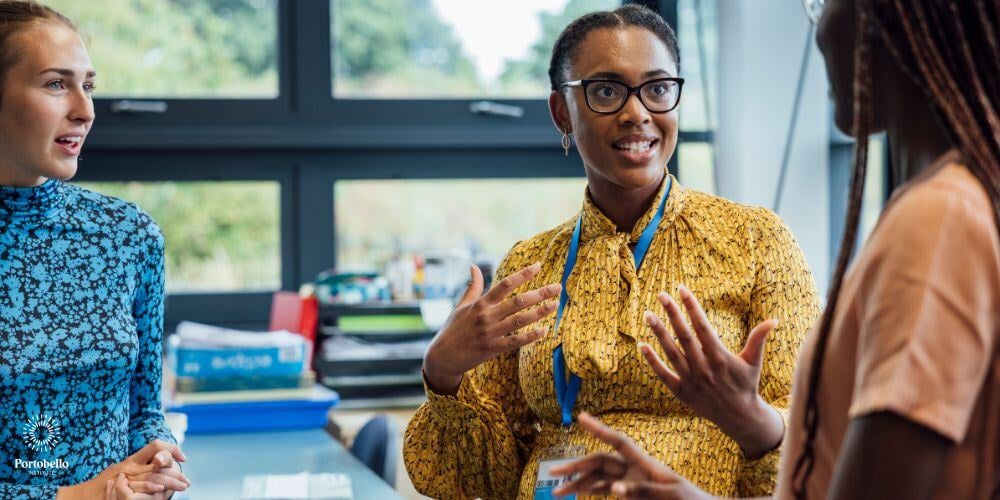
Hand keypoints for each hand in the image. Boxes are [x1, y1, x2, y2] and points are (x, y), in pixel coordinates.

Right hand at [58, 440, 189, 499]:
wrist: (82, 495)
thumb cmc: (103, 486)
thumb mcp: (123, 473)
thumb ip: (139, 469)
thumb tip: (159, 468)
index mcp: (132, 460)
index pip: (156, 445)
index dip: (171, 449)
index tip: (183, 458)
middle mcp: (129, 465)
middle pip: (159, 460)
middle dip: (176, 472)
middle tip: (187, 482)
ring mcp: (124, 475)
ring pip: (153, 473)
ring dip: (170, 481)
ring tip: (182, 486)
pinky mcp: (120, 486)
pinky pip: (138, 485)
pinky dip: (150, 486)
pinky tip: (160, 490)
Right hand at [423, 263, 560, 393]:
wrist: (442, 357)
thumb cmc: (452, 329)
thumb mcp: (461, 306)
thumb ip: (472, 286)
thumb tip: (473, 266)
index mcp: (480, 303)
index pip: (505, 284)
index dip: (523, 274)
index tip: (538, 266)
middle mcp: (486, 316)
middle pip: (518, 301)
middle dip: (540, 293)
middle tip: (557, 287)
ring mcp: (490, 333)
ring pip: (520, 320)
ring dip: (540, 312)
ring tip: (555, 305)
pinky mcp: (492, 349)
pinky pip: (515, 341)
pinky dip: (530, 336)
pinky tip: (544, 330)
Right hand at [551, 412, 714, 498]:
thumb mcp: (669, 496)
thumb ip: (642, 492)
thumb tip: (614, 490)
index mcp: (645, 463)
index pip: (617, 441)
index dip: (599, 429)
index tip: (580, 417)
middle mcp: (634, 469)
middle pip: (599, 462)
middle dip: (576, 466)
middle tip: (553, 472)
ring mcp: (631, 482)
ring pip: (599, 478)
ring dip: (578, 483)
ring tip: (557, 492)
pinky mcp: (632, 495)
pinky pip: (606, 490)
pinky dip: (591, 490)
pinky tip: (578, 493)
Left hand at [640, 285, 782, 456]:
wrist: (739, 417)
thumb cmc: (746, 384)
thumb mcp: (754, 361)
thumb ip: (759, 339)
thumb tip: (774, 320)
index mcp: (720, 356)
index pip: (702, 326)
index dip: (691, 306)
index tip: (682, 289)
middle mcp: (704, 367)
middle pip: (684, 336)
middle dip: (672, 313)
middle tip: (662, 295)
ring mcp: (691, 380)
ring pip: (671, 352)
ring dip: (659, 333)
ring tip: (648, 314)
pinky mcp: (681, 392)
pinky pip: (663, 374)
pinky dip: (652, 361)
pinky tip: (641, 345)